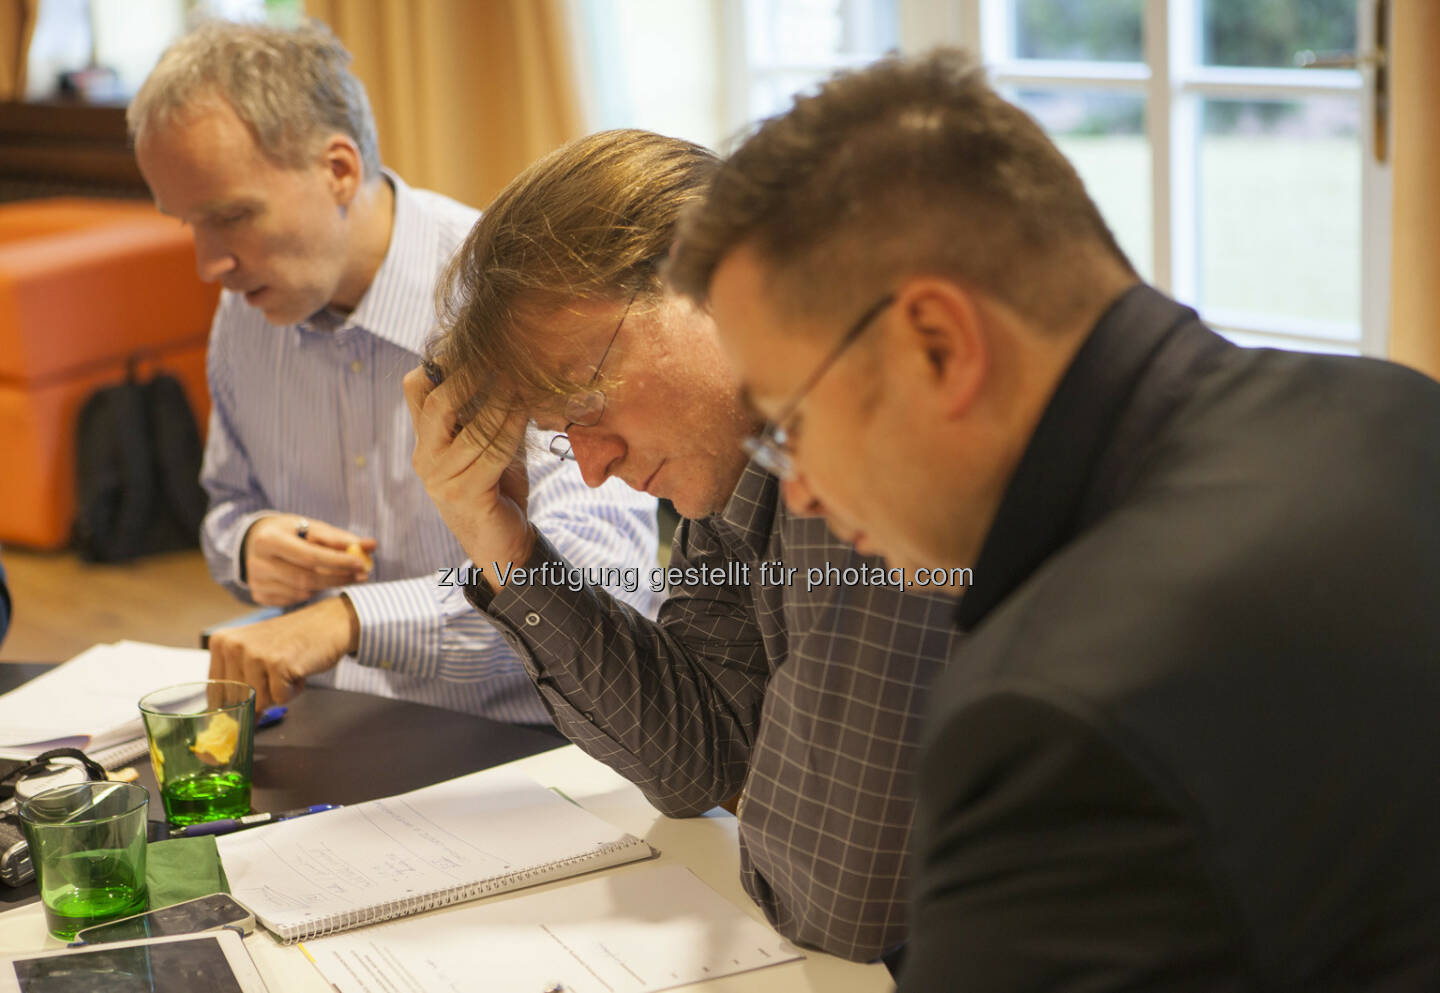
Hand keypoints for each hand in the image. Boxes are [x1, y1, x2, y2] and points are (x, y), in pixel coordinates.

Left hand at [208, 597, 360, 712]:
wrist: (326, 624)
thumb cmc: (291, 641)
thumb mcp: (254, 655)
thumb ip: (237, 682)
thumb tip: (230, 723)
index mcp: (221, 643)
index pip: (216, 693)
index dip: (233, 705)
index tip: (246, 706)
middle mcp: (233, 646)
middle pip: (237, 700)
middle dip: (260, 697)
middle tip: (275, 678)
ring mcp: (255, 654)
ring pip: (258, 702)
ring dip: (278, 694)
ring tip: (288, 671)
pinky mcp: (278, 664)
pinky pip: (280, 699)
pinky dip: (293, 692)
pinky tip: (297, 670)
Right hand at [243, 514, 375, 606]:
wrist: (256, 541)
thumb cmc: (292, 532)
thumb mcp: (311, 528)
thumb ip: (340, 538)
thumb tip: (372, 545)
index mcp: (268, 539)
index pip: (309, 555)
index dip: (338, 561)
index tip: (361, 564)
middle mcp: (256, 562)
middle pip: (306, 578)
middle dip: (338, 578)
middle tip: (361, 576)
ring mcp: (255, 582)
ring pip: (302, 592)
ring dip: (326, 586)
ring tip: (338, 575)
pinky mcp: (258, 595)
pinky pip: (293, 600)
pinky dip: (309, 593)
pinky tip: (314, 582)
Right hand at [402, 366, 536, 591]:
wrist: (504, 542)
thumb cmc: (498, 487)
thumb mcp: (488, 441)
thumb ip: (487, 410)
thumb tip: (510, 363)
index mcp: (425, 439)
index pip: (415, 387)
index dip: (441, 360)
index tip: (476, 344)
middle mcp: (424, 457)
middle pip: (437, 401)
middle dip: (471, 375)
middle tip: (502, 357)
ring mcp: (440, 478)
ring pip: (471, 427)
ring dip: (501, 401)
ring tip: (523, 382)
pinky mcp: (463, 495)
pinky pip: (491, 453)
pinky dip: (511, 430)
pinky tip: (526, 414)